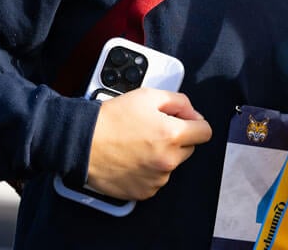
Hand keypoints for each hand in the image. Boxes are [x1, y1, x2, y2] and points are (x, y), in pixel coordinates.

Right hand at [85, 88, 211, 200]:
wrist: (82, 142)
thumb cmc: (111, 119)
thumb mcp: (148, 96)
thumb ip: (178, 102)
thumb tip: (193, 114)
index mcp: (172, 135)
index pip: (205, 132)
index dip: (195, 123)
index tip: (184, 122)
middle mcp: (167, 160)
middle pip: (189, 148)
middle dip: (176, 139)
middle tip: (153, 131)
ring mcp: (156, 178)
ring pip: (171, 164)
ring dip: (162, 155)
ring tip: (138, 145)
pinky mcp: (144, 192)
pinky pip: (156, 179)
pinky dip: (148, 171)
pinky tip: (132, 159)